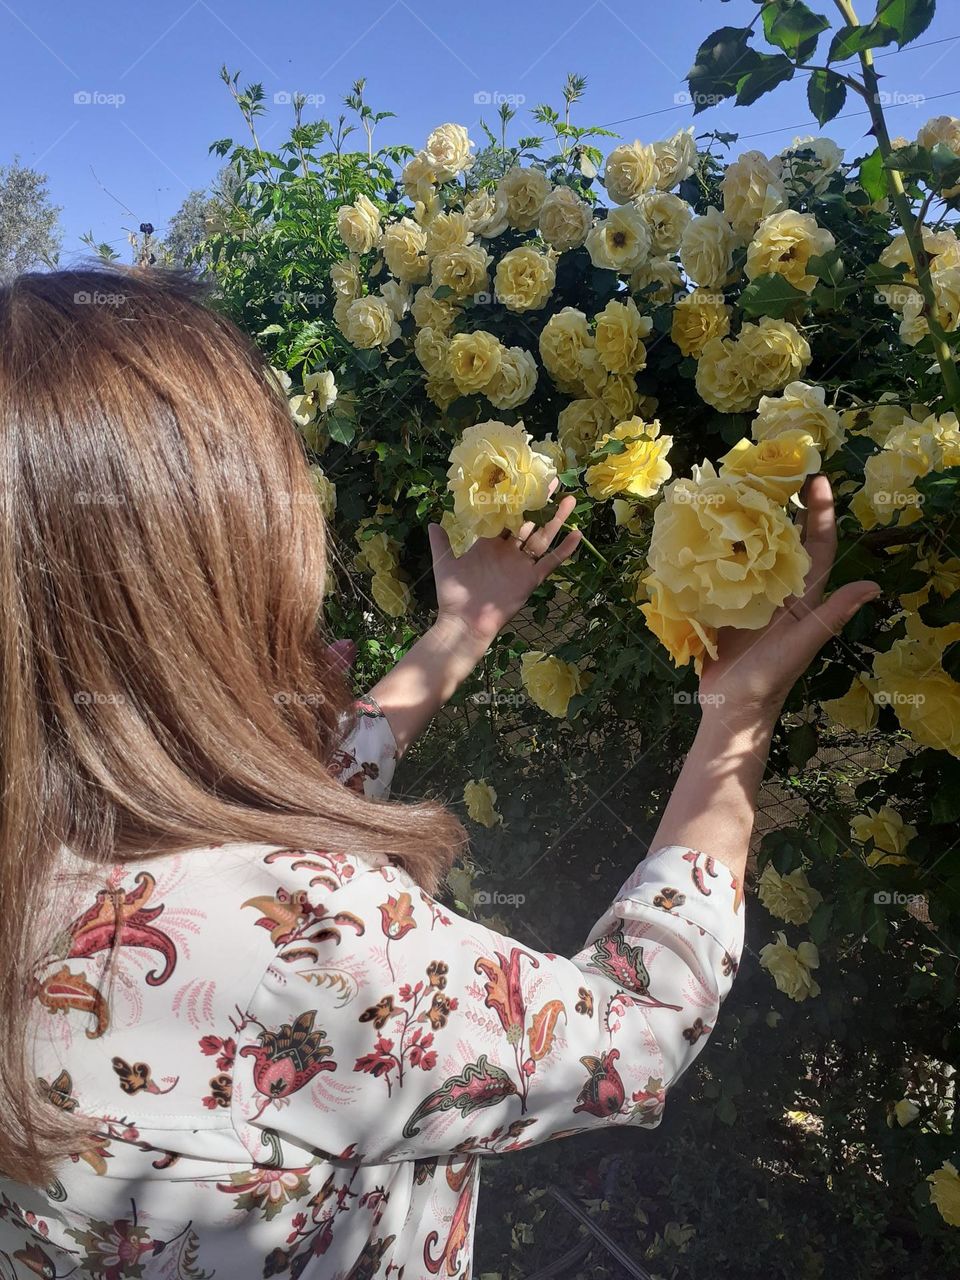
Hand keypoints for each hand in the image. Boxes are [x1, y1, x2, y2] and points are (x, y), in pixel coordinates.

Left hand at [429, 485, 581, 653]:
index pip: (505, 515)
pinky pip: (550, 563)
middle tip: (552, 481)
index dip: (515, 499)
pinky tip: (577, 534)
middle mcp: (508, 551)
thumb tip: (432, 522)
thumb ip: (441, 543)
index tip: (524, 480)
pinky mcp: (530, 579)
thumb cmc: (453, 594)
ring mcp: (520, 564)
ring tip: (570, 500)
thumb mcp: (444, 564)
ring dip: (556, 520)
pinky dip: (564, 550)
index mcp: (489, 543)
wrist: (464, 621)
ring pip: (543, 537)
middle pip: (529, 522)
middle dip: (540, 502)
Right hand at [698, 474, 879, 725]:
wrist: (730, 710)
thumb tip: (875, 586)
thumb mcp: (802, 644)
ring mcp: (750, 597)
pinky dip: (714, 550)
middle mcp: (779, 591)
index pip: (817, 546)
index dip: (819, 513)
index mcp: (803, 597)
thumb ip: (833, 615)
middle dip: (781, 505)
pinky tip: (702, 530)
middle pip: (783, 540)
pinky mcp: (724, 606)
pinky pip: (721, 570)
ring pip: (750, 551)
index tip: (815, 478)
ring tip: (733, 491)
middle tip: (769, 472)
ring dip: (744, 523)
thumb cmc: (769, 680)